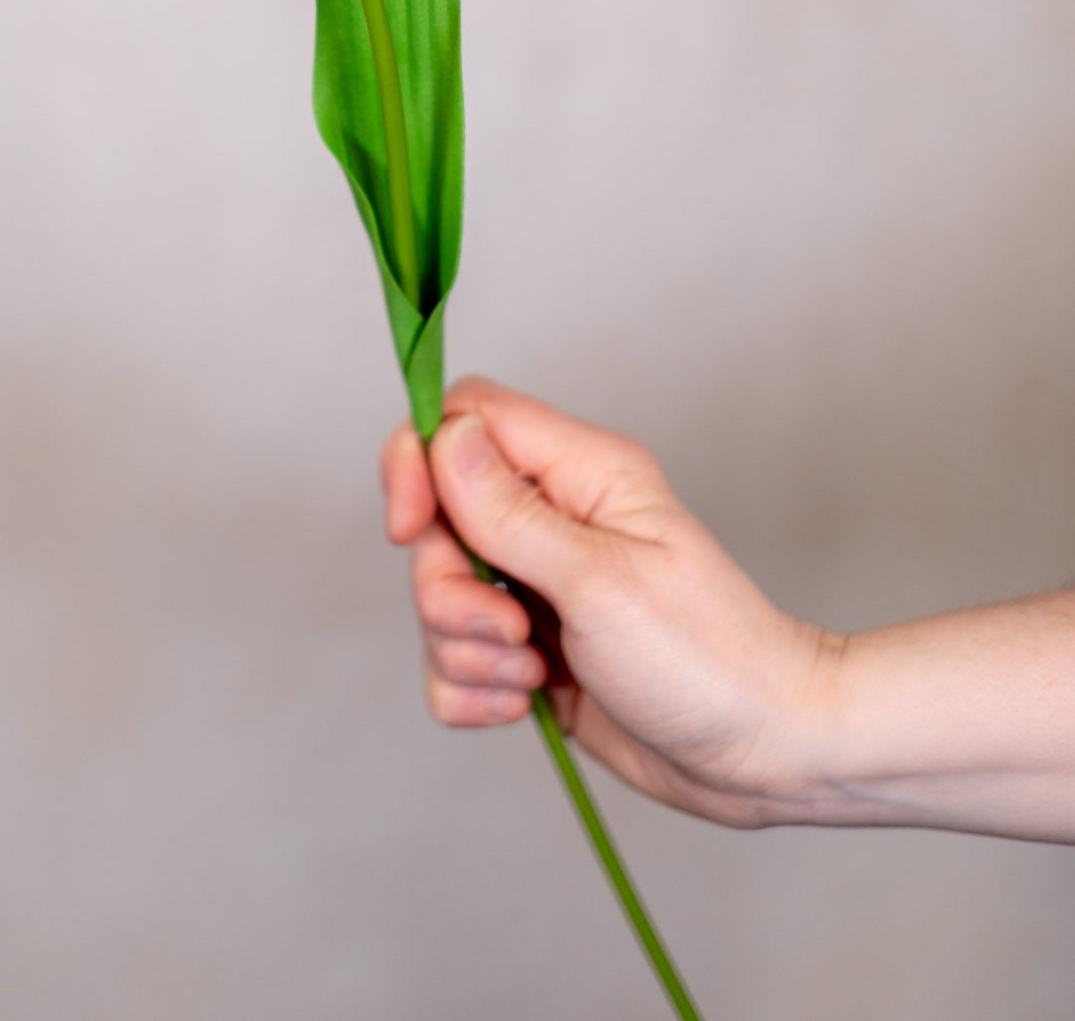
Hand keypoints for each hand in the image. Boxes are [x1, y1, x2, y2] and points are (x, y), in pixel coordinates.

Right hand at [381, 376, 840, 828]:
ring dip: (464, 648)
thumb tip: (445, 436)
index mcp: (581, 472)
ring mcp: (539, 586)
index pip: (467, 416)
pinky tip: (522, 707)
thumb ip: (508, 512)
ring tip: (531, 675)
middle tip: (508, 628)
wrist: (762, 756)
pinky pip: (455, 660)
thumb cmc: (705, 657)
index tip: (410, 528)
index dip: (419, 459)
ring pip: (440, 596)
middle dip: (446, 587)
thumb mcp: (597, 579)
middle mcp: (553, 518)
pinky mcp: (530, 651)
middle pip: (437, 518)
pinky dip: (472, 690)